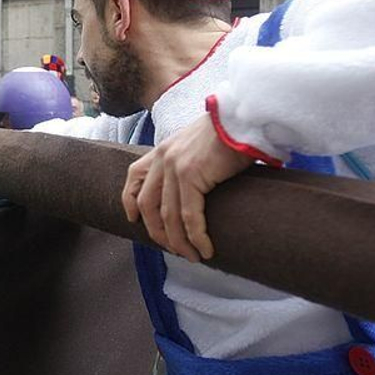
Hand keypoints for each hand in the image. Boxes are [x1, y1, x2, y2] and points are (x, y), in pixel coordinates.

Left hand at [122, 114, 253, 262]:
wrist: (244, 118)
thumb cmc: (230, 131)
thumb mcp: (199, 143)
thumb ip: (190, 161)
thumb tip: (198, 185)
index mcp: (163, 149)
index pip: (134, 176)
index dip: (130, 201)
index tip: (134, 220)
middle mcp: (163, 158)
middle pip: (148, 204)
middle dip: (158, 232)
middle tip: (173, 249)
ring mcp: (174, 166)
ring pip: (168, 216)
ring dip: (179, 242)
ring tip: (192, 256)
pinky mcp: (191, 175)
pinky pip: (189, 216)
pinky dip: (196, 237)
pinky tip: (205, 249)